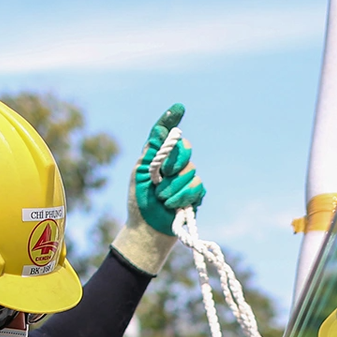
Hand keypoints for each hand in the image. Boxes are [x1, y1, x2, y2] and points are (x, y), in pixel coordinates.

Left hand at [132, 103, 205, 233]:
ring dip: (173, 186)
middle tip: (162, 174)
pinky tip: (172, 205)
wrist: (147, 229)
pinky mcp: (195, 194)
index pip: (166, 133)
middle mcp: (173, 163)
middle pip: (184, 148)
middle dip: (174, 160)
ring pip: (190, 170)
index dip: (172, 119)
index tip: (179, 107)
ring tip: (161, 198)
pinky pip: (197, 186)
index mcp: (157, 155)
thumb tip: (161, 130)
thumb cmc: (139, 201)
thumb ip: (151, 151)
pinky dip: (183, 195)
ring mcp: (186, 178)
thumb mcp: (139, 173)